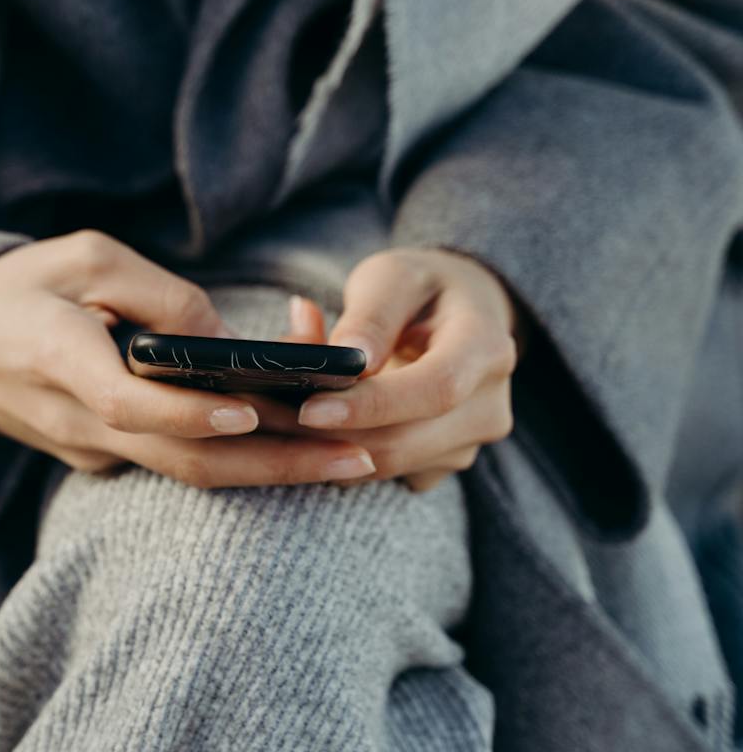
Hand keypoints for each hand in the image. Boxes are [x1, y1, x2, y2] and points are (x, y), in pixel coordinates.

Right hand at [0, 229, 378, 488]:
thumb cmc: (17, 288)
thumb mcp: (80, 257)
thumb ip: (154, 292)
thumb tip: (223, 336)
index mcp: (57, 359)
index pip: (128, 403)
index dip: (190, 414)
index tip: (250, 413)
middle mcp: (78, 421)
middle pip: (183, 460)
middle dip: (276, 464)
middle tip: (358, 459)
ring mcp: (92, 450)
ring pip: (190, 474)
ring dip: (273, 473)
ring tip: (353, 462)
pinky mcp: (107, 458)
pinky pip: (179, 464)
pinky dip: (242, 459)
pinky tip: (304, 446)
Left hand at [288, 246, 524, 493]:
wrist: (461, 313)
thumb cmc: (420, 287)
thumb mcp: (394, 277)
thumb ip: (372, 315)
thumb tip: (348, 358)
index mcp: (487, 348)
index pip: (435, 390)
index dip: (372, 405)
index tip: (309, 407)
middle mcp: (490, 406)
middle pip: (406, 441)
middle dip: (329, 435)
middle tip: (261, 414)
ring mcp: (470, 443)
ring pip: (389, 465)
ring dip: (325, 447)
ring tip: (273, 412)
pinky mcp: (444, 464)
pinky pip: (387, 474)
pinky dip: (342, 454)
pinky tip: (313, 424)